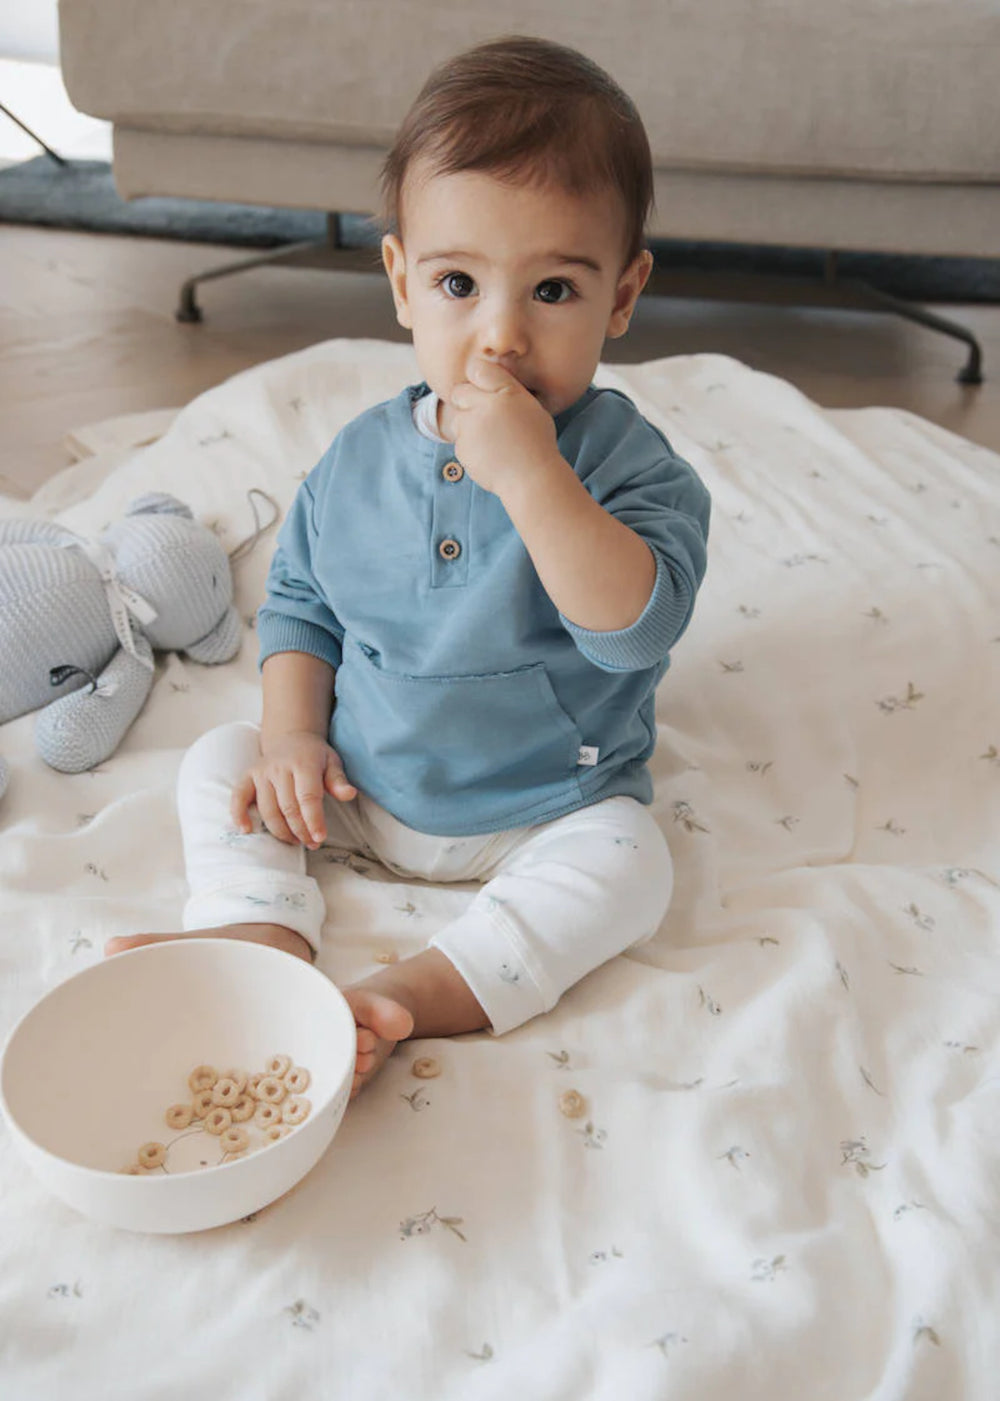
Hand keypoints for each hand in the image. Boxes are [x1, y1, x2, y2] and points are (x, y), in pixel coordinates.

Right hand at [230, 730, 356, 848]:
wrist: (291, 737)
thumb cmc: (314, 756)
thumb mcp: (332, 762)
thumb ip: (339, 780)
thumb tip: (350, 794)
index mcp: (303, 763)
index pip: (308, 797)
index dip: (314, 820)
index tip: (320, 838)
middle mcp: (279, 767)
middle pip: (288, 807)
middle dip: (301, 830)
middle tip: (312, 843)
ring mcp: (261, 772)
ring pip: (268, 809)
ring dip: (281, 831)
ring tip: (295, 841)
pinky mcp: (248, 777)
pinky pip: (238, 796)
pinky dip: (238, 814)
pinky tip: (246, 830)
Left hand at [448, 360, 558, 495]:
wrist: (531, 479)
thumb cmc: (536, 442)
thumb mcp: (530, 407)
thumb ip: (507, 389)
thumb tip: (484, 375)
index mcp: (506, 392)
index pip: (477, 369)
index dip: (477, 378)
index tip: (482, 387)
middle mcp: (485, 406)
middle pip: (459, 392)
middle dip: (466, 401)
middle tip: (485, 417)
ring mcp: (470, 428)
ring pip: (458, 419)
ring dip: (468, 426)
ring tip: (494, 440)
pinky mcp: (462, 448)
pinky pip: (460, 442)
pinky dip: (471, 447)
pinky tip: (490, 454)